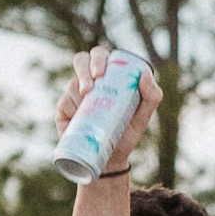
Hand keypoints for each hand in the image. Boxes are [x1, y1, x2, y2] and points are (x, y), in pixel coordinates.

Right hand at [55, 46, 157, 173]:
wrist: (109, 159)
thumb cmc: (127, 134)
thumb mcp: (143, 117)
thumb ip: (152, 96)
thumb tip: (145, 75)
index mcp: (107, 76)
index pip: (99, 56)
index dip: (97, 59)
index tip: (100, 74)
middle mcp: (89, 82)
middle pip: (80, 61)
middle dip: (82, 71)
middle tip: (90, 88)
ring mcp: (74, 95)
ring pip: (71, 85)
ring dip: (78, 94)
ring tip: (87, 109)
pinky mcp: (63, 111)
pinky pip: (63, 103)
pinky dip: (70, 109)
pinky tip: (77, 119)